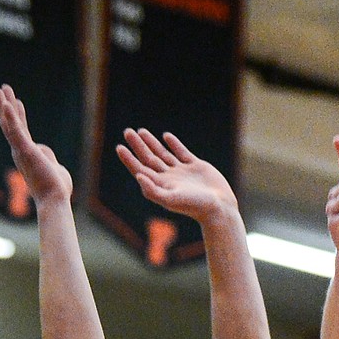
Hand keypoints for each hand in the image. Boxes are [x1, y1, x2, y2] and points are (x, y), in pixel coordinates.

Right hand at [0, 85, 71, 204]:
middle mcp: (20, 151)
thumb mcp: (54, 167)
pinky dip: (11, 117)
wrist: (55, 200)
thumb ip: (48, 156)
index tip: (16, 101)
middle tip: (0, 88)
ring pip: (10, 124)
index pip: (20, 130)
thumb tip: (44, 150)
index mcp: (27, 154)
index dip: (18, 115)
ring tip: (0, 89)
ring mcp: (21, 151)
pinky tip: (7, 104)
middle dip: (6, 105)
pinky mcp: (26, 151)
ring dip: (4, 105)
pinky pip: (16, 131)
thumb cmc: (55, 188)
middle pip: (10, 123)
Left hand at [116, 128, 236, 221]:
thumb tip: (138, 175)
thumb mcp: (171, 199)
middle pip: (149, 158)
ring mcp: (182, 172)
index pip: (140, 169)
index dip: (129, 159)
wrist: (219, 207)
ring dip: (152, 143)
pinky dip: (174, 144)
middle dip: (138, 145)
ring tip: (141, 131)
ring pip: (163, 154)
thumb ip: (152, 190)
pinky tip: (166, 136)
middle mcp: (169, 178)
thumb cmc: (195, 206)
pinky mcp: (196, 166)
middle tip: (127, 132)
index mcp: (161, 185)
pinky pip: (181, 152)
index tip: (119, 147)